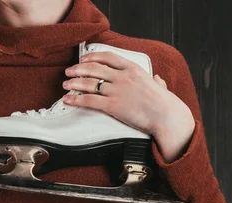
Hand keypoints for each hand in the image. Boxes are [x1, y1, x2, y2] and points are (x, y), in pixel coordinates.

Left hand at [62, 51, 194, 162]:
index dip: (93, 57)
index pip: (108, 57)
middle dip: (78, 69)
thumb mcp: (159, 86)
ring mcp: (117, 90)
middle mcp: (122, 77)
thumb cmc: (164, 103)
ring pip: (89, 83)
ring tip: (65, 84)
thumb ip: (155, 81)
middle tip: (69, 71)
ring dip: (74, 83)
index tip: (84, 59)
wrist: (165, 115)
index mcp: (133, 69)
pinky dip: (76, 99)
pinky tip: (67, 100)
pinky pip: (89, 101)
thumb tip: (157, 79)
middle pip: (95, 68)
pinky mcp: (112, 105)